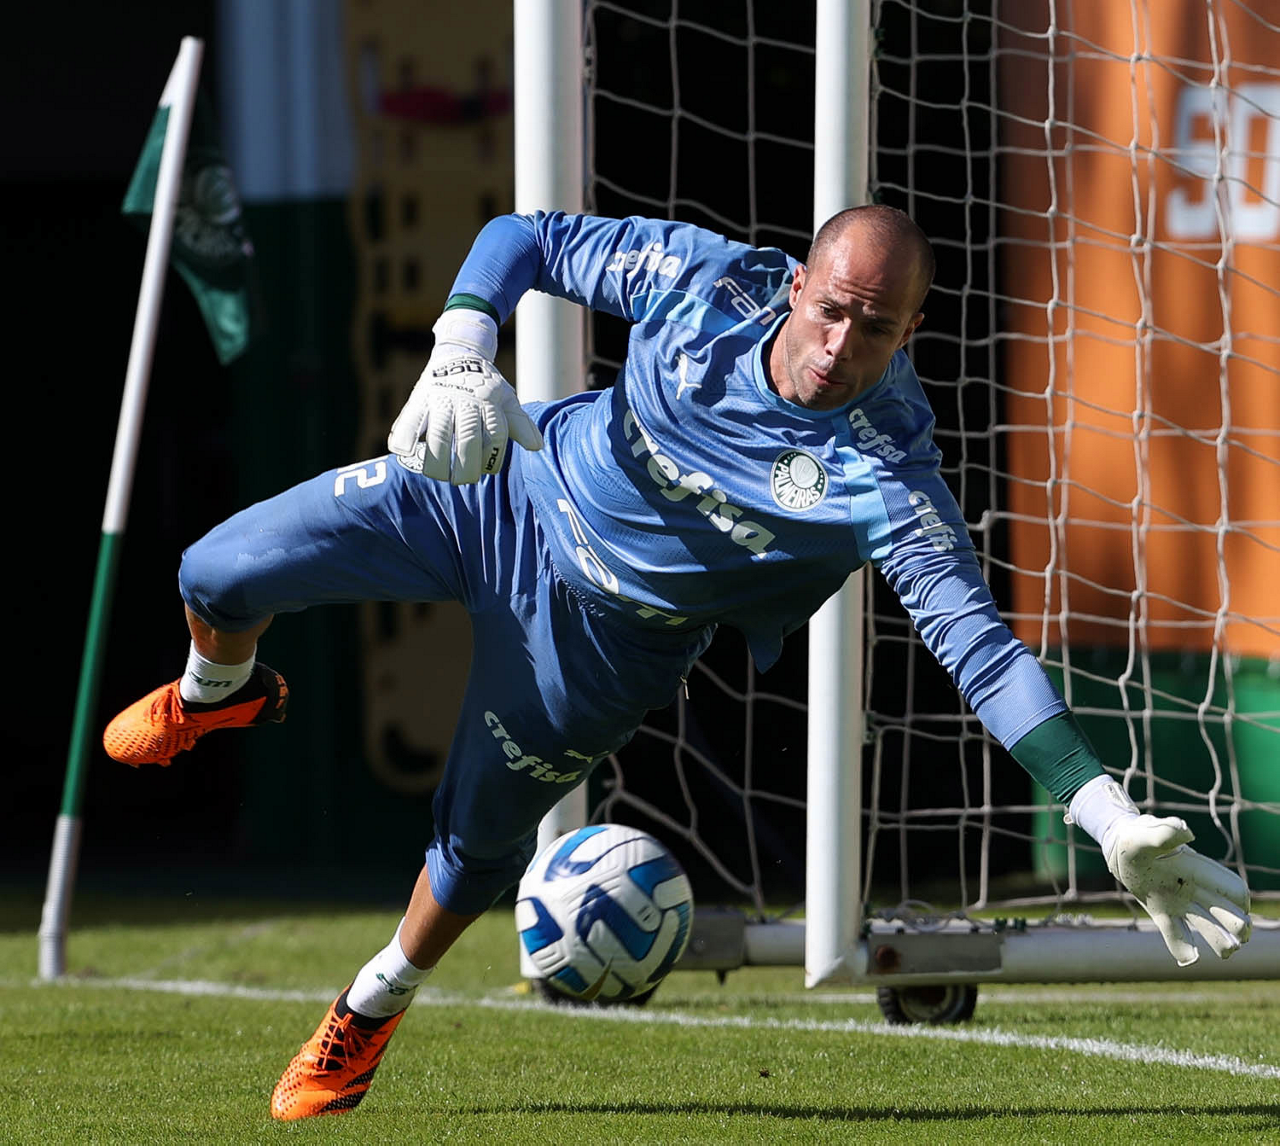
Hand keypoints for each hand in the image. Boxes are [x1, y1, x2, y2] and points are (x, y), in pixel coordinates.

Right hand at [387, 309, 542, 483]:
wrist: (459, 353)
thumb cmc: (486, 386)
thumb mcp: (506, 399)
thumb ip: (519, 424)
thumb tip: (537, 446)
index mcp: (490, 402)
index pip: (495, 434)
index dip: (491, 457)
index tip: (486, 470)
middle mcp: (466, 400)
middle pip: (467, 437)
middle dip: (465, 466)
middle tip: (461, 481)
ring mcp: (441, 398)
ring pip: (439, 433)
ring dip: (437, 460)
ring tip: (438, 476)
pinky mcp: (418, 399)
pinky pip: (408, 420)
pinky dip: (404, 437)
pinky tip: (404, 453)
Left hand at [1104, 814, 1251, 965]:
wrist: (1118, 845)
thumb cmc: (1137, 836)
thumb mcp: (1147, 833)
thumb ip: (1165, 833)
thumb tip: (1186, 832)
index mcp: (1199, 871)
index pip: (1232, 889)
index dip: (1240, 901)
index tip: (1239, 908)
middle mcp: (1194, 890)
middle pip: (1228, 914)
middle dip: (1239, 928)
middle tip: (1238, 939)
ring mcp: (1179, 904)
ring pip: (1209, 929)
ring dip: (1222, 943)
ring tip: (1227, 952)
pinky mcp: (1162, 914)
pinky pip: (1177, 936)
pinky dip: (1184, 950)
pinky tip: (1190, 960)